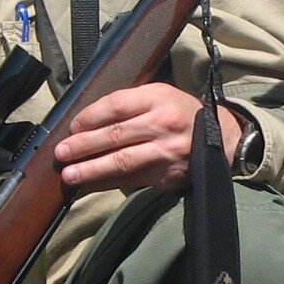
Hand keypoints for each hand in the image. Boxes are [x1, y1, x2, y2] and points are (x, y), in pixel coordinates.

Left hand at [55, 83, 241, 193]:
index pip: (116, 106)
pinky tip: (89, 186)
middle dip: (83, 145)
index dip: (90, 117)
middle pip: (115, 134)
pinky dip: (107, 184)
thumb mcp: (161, 97)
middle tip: (61, 153)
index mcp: (158, 98)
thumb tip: (86, 124)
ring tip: (69, 175)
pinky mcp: (167, 174)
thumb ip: (130, 106)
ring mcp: (165, 151)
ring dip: (91, 169)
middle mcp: (162, 124)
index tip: (73, 127)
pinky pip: (131, 180)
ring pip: (122, 161)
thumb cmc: (182, 114)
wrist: (222, 138)